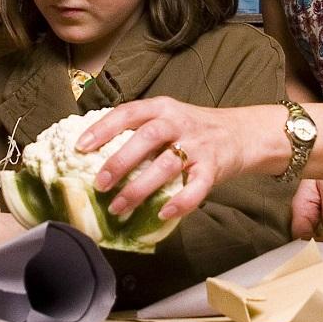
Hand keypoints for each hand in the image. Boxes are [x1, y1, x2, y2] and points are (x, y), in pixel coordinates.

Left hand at [76, 97, 258, 221]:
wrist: (242, 133)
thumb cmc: (194, 129)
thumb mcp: (168, 117)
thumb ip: (140, 129)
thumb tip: (95, 153)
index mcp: (163, 108)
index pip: (129, 112)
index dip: (103, 128)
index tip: (80, 146)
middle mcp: (179, 123)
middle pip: (147, 137)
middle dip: (120, 161)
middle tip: (99, 184)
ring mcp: (198, 145)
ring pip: (166, 165)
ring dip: (140, 188)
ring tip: (118, 208)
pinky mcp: (214, 168)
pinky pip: (196, 187)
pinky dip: (180, 202)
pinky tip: (162, 213)